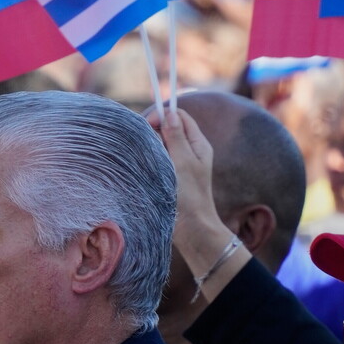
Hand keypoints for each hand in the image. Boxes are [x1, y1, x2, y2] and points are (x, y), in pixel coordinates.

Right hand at [147, 108, 250, 304]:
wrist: (193, 230)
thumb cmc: (190, 196)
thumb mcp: (183, 162)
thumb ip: (175, 136)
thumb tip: (169, 114)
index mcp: (198, 144)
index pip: (179, 117)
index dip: (163, 115)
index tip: (149, 124)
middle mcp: (190, 151)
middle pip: (169, 128)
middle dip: (155, 130)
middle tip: (145, 143)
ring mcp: (180, 164)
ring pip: (162, 144)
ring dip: (151, 146)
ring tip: (145, 157)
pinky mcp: (170, 176)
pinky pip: (158, 159)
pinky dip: (150, 159)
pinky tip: (145, 167)